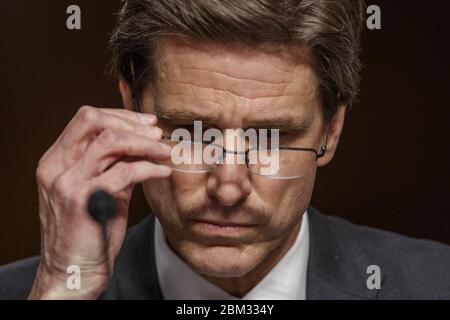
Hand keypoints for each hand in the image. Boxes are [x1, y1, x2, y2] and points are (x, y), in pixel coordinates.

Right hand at [28, 106, 171, 298]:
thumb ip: (113, 166)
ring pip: (110, 142)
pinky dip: (149, 168)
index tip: (146, 123)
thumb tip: (141, 145)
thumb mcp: (98, 191)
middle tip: (156, 134)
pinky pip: (124, 172)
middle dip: (130, 123)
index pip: (86, 120)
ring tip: (164, 151)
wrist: (72, 271)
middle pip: (93, 121)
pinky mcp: (84, 201)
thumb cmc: (88, 232)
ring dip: (144, 143)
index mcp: (56, 161)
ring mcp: (67, 182)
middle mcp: (56, 167)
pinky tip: (162, 172)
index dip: (119, 116)